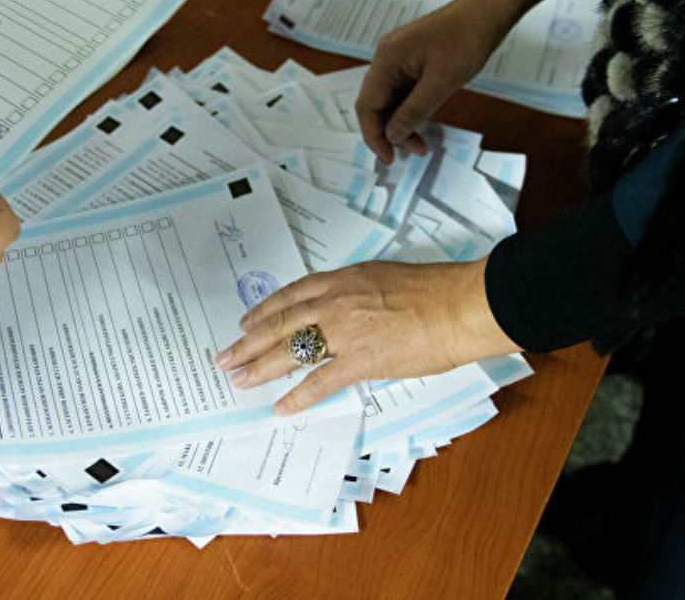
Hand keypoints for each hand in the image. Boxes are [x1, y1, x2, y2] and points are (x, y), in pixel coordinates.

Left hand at [214, 260, 520, 414]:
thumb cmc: (435, 291)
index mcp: (343, 279)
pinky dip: (298, 396)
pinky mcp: (361, 360)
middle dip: (248, 342)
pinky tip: (281, 407)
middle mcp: (336, 302)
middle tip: (224, 356)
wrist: (459, 306)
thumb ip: (361, 293)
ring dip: (260, 367)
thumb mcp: (386, 278)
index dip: (265, 310)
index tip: (247, 322)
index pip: (292, 294)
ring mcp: (345, 331)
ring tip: (238, 379)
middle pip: (280, 322)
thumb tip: (353, 310)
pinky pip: (320, 381)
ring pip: (290, 350)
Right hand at [356, 0, 510, 163]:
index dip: (374, 135)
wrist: (487, 12)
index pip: (367, 105)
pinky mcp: (411, 60)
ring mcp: (398, 57)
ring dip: (401, 122)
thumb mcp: (441, 82)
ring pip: (390, 99)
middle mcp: (387, 57)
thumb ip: (414, 111)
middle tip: (412, 151)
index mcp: (387, 58)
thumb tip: (394, 135)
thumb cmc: (467, 38)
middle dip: (390, 131)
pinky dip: (410, 109)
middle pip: (375, 103)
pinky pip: (403, 90)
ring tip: (421, 141)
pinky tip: (423, 121)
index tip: (388, 157)